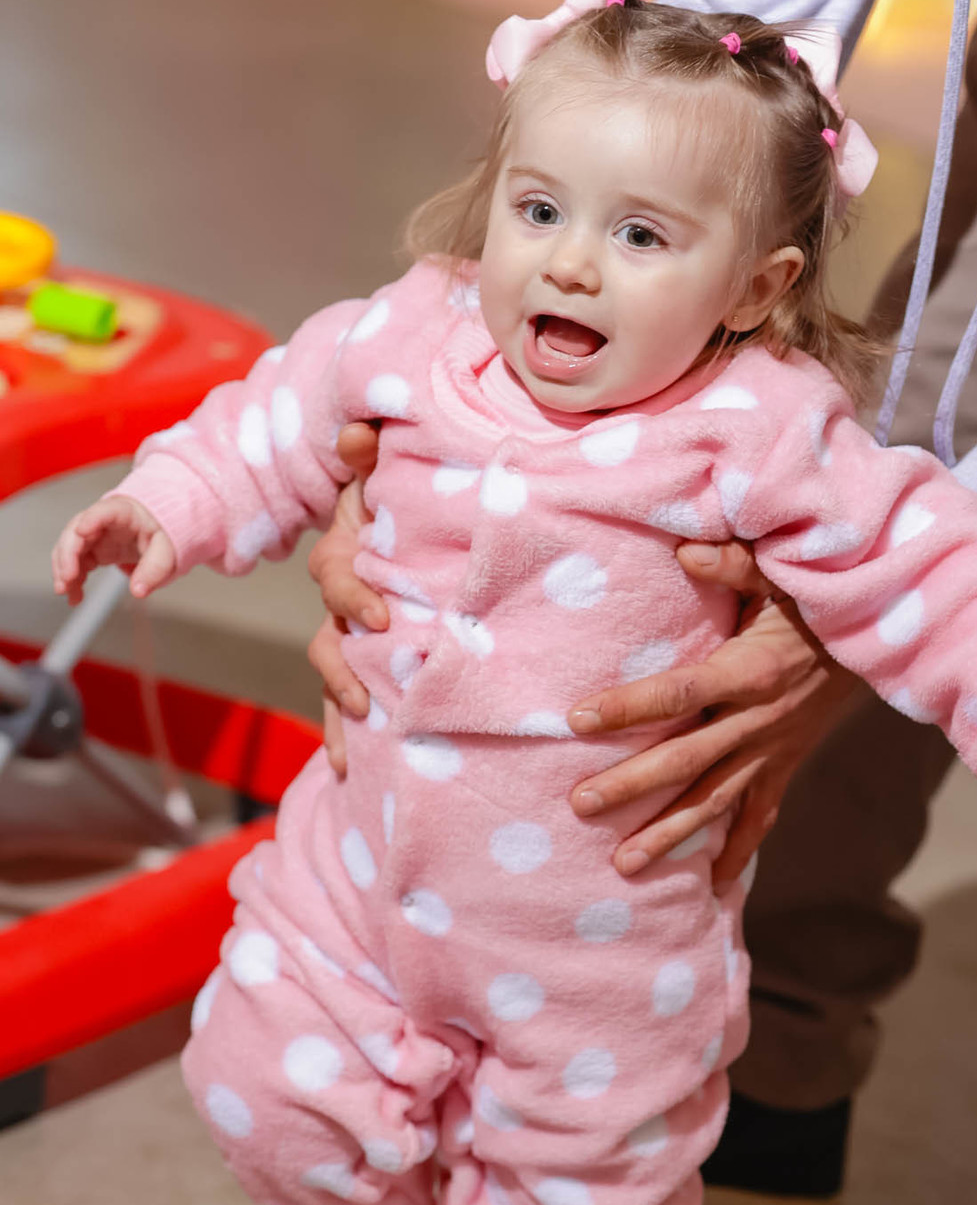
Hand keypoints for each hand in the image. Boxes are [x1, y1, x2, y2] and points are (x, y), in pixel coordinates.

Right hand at [52, 494, 175, 603]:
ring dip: (64, 571)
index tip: (81, 531)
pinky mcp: (91, 549)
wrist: (156, 532)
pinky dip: (72, 579)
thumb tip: (138, 591)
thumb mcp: (166, 550)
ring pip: (69, 549)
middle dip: (67, 555)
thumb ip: (154, 569)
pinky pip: (75, 562)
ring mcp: (93, 535)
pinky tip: (75, 595)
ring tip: (68, 593)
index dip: (91, 519)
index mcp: (123, 512)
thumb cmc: (160, 532)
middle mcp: (102, 521)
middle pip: (76, 532)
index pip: (104, 511)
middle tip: (67, 578)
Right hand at [307, 420, 383, 775]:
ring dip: (339, 713)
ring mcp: (353, 638)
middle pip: (327, 639)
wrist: (422, 524)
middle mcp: (344, 601)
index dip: (352, 594)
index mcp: (349, 555)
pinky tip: (352, 771)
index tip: (380, 616)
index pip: (336, 575)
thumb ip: (373, 454)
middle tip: (366, 695)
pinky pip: (350, 704)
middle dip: (343, 669)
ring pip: (333, 678)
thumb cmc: (406, 498)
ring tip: (353, 749)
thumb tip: (361, 434)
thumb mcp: (389, 473)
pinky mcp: (371, 666)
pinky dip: (347, 736)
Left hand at [567, 541, 863, 885]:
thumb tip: (685, 551)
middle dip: (632, 785)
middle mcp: (759, 719)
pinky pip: (760, 817)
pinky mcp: (786, 766)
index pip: (680, 692)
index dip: (629, 706)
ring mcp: (772, 750)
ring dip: (670, 835)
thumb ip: (735, 564)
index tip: (578, 718)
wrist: (884, 637)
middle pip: (687, 759)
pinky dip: (738, 853)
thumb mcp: (784, 574)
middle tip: (581, 805)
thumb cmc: (821, 599)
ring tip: (623, 866)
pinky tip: (712, 887)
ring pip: (715, 800)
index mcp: (751, 669)